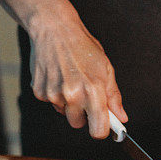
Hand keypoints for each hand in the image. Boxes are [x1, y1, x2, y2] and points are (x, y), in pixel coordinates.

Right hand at [28, 2, 126, 137]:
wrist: (54, 28)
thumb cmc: (82, 46)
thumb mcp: (106, 68)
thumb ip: (114, 97)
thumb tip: (121, 117)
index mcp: (93, 91)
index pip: (98, 131)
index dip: (102, 129)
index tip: (103, 124)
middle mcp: (72, 96)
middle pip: (78, 124)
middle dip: (83, 114)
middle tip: (85, 93)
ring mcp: (53, 94)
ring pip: (63, 113)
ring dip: (68, 103)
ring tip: (70, 80)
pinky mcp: (39, 91)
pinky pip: (50, 103)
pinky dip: (55, 94)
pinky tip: (58, 76)